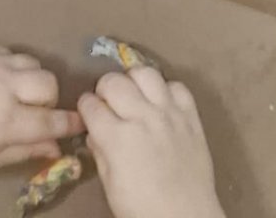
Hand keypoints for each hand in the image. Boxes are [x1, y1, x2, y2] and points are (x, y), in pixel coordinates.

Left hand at [0, 46, 81, 179]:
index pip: (51, 120)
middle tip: (33, 112)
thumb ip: (29, 150)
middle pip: (48, 82)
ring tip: (13, 95)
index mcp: (7, 120)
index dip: (70, 122)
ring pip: (32, 63)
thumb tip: (59, 148)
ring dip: (30, 81)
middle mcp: (3, 86)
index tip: (80, 122)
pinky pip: (10, 53)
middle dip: (48, 99)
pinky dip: (11, 68)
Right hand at [79, 68, 222, 217]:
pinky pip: (177, 86)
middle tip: (107, 103)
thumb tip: (94, 132)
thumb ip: (101, 153)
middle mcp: (142, 117)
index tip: (87, 111)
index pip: (91, 105)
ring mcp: (169, 113)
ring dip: (134, 81)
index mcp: (118, 138)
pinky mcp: (191, 115)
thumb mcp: (111, 187)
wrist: (186, 217)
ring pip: (146, 73)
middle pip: (114, 81)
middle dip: (104, 89)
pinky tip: (161, 104)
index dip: (85, 106)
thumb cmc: (142, 209)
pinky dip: (166, 90)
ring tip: (134, 95)